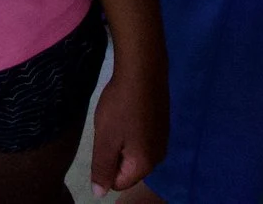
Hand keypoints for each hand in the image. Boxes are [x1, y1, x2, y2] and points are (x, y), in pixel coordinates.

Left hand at [88, 56, 168, 193]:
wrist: (143, 70)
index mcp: (144, 164)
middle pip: (128, 168)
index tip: (103, 141)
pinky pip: (141, 138)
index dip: (105, 165)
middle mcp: (158, 156)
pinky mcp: (163, 124)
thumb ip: (102, 168)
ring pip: (134, 152)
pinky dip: (131, 129)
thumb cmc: (121, 106)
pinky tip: (127, 111)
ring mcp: (163, 139)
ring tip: (118, 119)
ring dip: (122, 140)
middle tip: (109, 129)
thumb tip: (100, 193)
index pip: (119, 182)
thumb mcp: (105, 139)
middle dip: (114, 153)